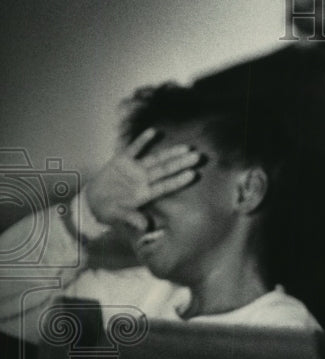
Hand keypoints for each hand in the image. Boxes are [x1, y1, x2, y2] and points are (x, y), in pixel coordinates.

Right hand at [84, 128, 199, 231]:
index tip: (193, 174)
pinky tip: (154, 131)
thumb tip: (145, 227)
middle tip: (199, 156)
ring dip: (171, 153)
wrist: (91, 200)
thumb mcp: (116, 215)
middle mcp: (144, 180)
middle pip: (166, 170)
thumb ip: (131, 218)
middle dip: (182, 163)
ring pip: (156, 159)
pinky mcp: (122, 160)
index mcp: (145, 194)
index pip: (165, 186)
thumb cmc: (108, 210)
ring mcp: (135, 169)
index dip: (178, 180)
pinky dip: (143, 140)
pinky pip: (134, 148)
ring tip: (186, 147)